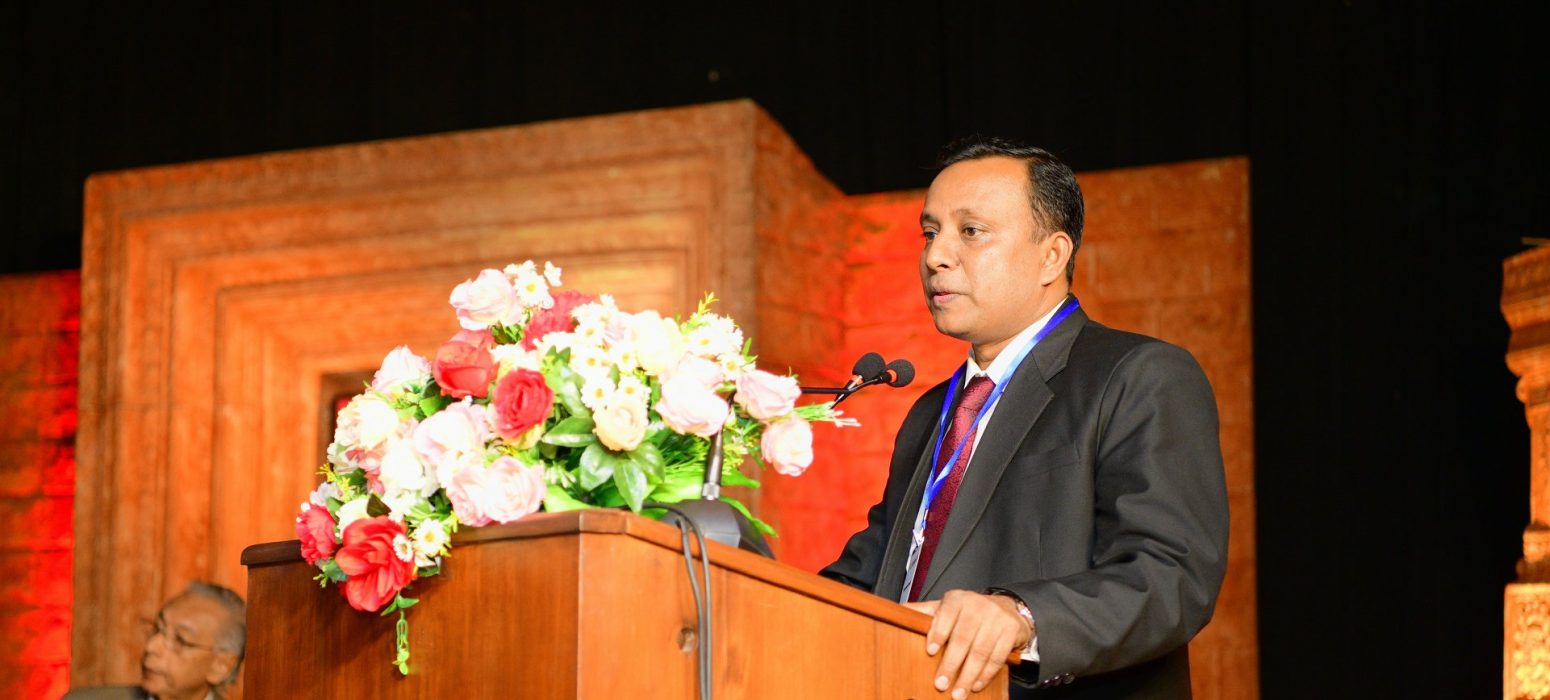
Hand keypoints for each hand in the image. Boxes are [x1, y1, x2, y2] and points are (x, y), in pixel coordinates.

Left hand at [904, 590, 1031, 698]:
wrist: (1007, 608)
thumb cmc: (970, 612)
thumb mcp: (947, 608)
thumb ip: (924, 613)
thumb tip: (896, 613)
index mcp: (957, 599)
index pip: (946, 614)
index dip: (938, 633)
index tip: (930, 651)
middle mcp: (977, 606)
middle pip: (963, 638)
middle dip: (951, 664)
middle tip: (941, 684)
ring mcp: (996, 618)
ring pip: (980, 651)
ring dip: (968, 676)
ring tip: (958, 692)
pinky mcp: (1010, 631)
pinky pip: (997, 657)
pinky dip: (986, 674)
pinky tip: (976, 685)